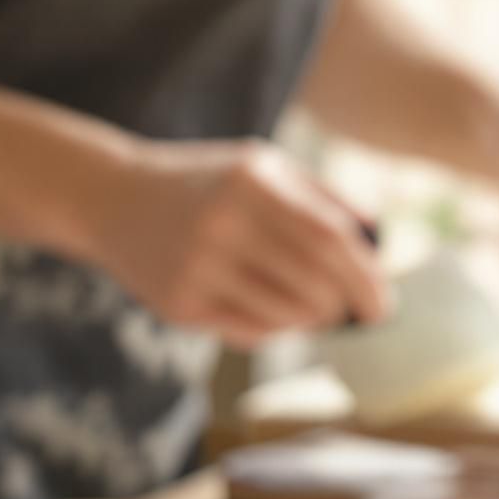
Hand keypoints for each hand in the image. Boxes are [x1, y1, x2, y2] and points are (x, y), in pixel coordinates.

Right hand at [81, 140, 390, 342]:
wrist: (114, 200)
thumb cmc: (206, 183)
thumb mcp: (262, 167)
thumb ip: (323, 196)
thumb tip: (378, 241)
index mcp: (252, 184)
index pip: (329, 240)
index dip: (366, 277)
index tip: (383, 306)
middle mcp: (222, 225)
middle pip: (313, 285)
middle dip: (342, 306)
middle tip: (349, 311)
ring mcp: (197, 268)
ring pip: (285, 317)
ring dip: (310, 320)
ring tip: (310, 307)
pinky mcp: (178, 305)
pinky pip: (250, 332)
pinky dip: (274, 328)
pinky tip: (270, 310)